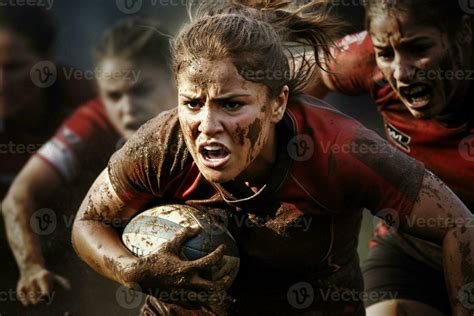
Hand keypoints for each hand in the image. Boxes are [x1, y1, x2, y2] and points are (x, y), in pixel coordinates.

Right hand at [17, 264, 70, 305]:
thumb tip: (70, 287)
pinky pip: (21, 296)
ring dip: (32, 300)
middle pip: (36, 297)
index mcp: (43, 277)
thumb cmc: (46, 275)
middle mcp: (34, 280)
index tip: (47, 297)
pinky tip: (27, 302)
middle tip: (40, 299)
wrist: (32, 266)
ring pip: (29, 298)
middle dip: (39, 300)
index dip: (46, 297)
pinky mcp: (20, 284)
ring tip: (35, 298)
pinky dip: (24, 300)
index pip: (45, 292)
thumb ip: (62, 282)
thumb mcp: (54, 276)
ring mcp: (26, 282)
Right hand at [122, 227, 236, 306]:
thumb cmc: (155, 258)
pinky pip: (195, 304)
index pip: (210, 261)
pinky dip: (202, 299)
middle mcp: (187, 284)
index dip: (219, 253)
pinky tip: (204, 294)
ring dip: (216, 293)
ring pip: (206, 299)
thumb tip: (197, 226)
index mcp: (187, 269)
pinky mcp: (178, 301)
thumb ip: (184, 235)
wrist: (139, 276)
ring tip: (222, 287)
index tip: (222, 248)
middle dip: (225, 281)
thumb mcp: (169, 245)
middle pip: (213, 287)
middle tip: (229, 274)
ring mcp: (183, 295)